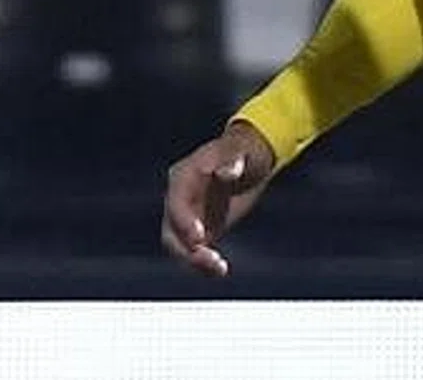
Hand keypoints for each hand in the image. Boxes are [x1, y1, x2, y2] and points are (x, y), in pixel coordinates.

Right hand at [160, 121, 275, 276]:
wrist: (251, 159)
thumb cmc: (245, 151)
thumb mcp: (243, 151)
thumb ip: (234, 160)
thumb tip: (228, 172)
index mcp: (183, 176)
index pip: (176, 202)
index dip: (184, 221)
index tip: (201, 238)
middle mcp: (180, 198)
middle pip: (171, 230)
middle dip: (186, 249)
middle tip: (211, 260)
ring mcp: (188, 216)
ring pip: (179, 246)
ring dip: (195, 261)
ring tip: (220, 268)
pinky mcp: (200, 230)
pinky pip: (195, 252)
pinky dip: (204, 264)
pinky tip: (221, 270)